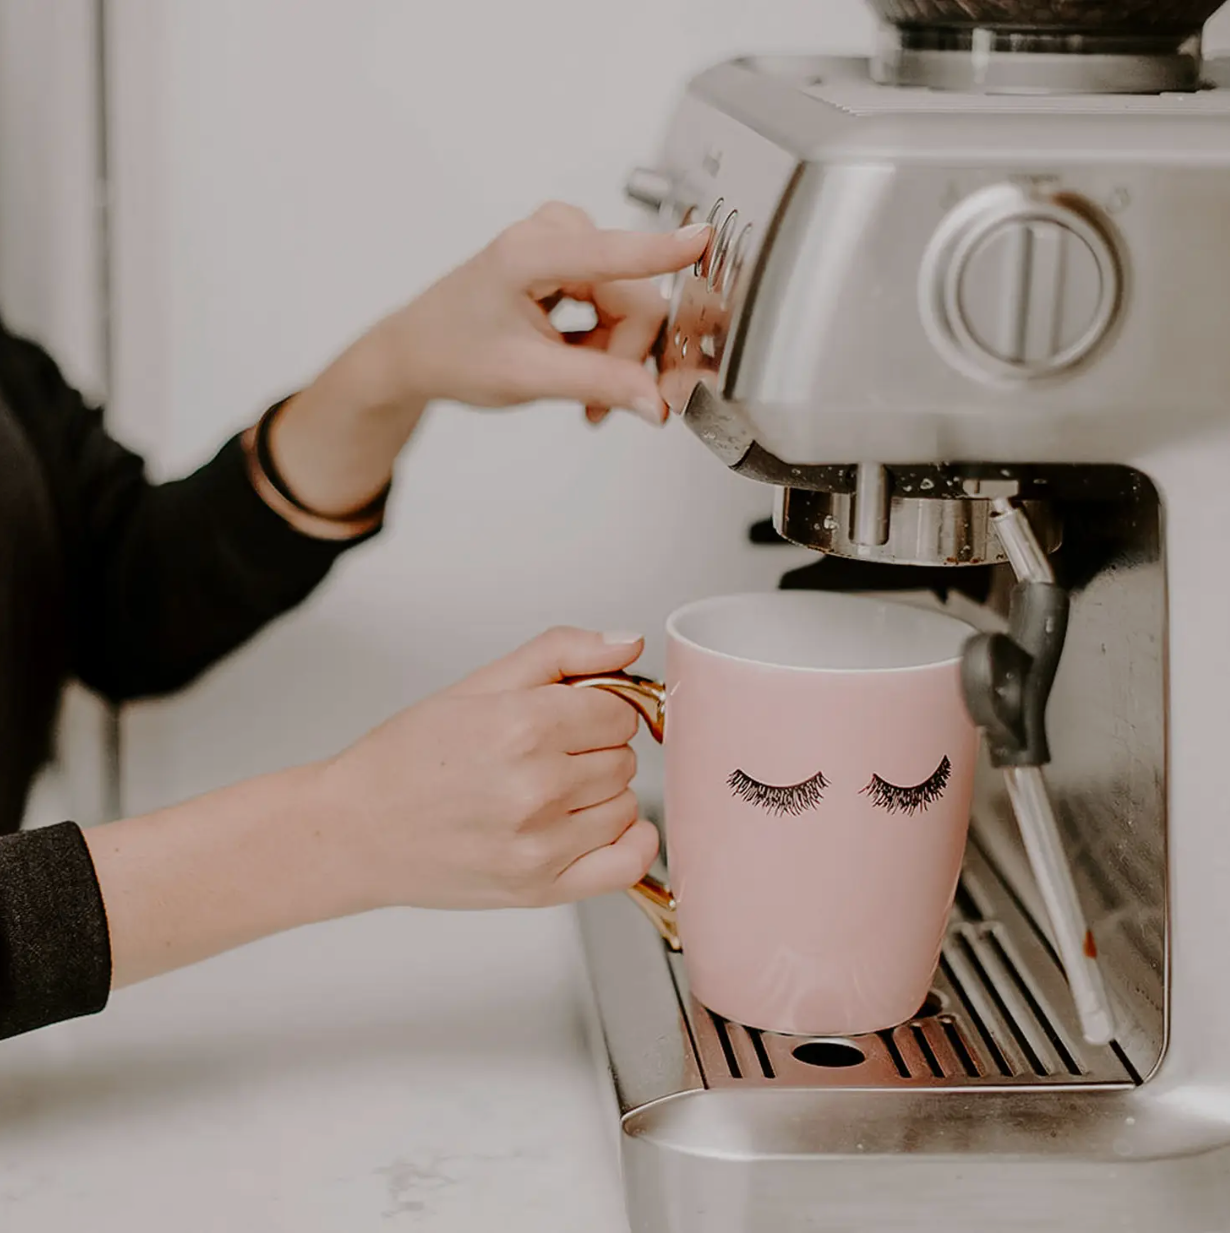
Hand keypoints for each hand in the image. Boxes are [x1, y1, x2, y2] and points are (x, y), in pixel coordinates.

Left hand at [267, 204, 705, 518]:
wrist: (417, 352)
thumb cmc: (453, 353)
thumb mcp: (527, 377)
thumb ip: (598, 384)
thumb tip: (655, 401)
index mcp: (529, 253)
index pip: (612, 255)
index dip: (662, 252)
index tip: (704, 240)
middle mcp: (551, 235)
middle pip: (632, 298)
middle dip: (624, 355)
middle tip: (596, 403)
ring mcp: (562, 243)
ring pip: (630, 305)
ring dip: (614, 355)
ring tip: (579, 390)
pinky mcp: (571, 259)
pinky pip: (617, 304)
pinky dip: (605, 345)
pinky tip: (578, 365)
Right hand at [316, 627, 659, 910]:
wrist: (354, 831)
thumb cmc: (407, 759)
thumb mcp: (477, 684)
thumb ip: (561, 653)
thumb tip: (628, 642)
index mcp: (521, 726)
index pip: (619, 712)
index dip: (597, 710)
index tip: (568, 718)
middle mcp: (536, 787)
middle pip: (623, 756)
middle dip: (593, 750)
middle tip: (544, 755)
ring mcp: (540, 844)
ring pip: (627, 803)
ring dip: (601, 795)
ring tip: (549, 793)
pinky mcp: (540, 889)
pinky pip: (627, 864)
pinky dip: (628, 843)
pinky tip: (596, 827)